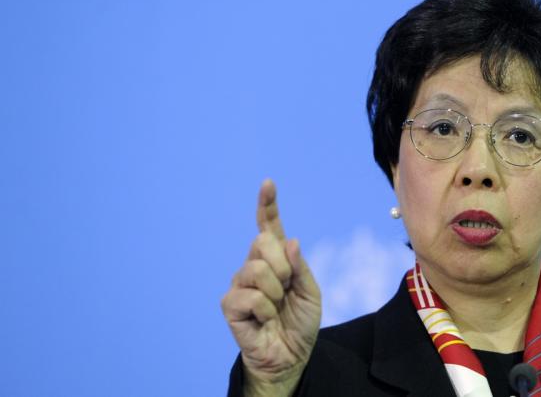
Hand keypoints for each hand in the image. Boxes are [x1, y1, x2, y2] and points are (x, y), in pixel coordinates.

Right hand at [221, 179, 321, 395]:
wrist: (291, 356)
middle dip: (283, 266)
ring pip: (257, 269)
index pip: (269, 227)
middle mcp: (254, 265)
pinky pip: (250, 296)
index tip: (268, 184)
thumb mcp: (310, 291)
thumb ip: (301, 266)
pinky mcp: (230, 304)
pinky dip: (265, 309)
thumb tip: (289, 240)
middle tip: (287, 288)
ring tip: (276, 307)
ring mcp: (240, 283)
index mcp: (275, 258)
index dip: (267, 204)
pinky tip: (264, 320)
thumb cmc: (299, 322)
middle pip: (263, 242)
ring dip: (276, 291)